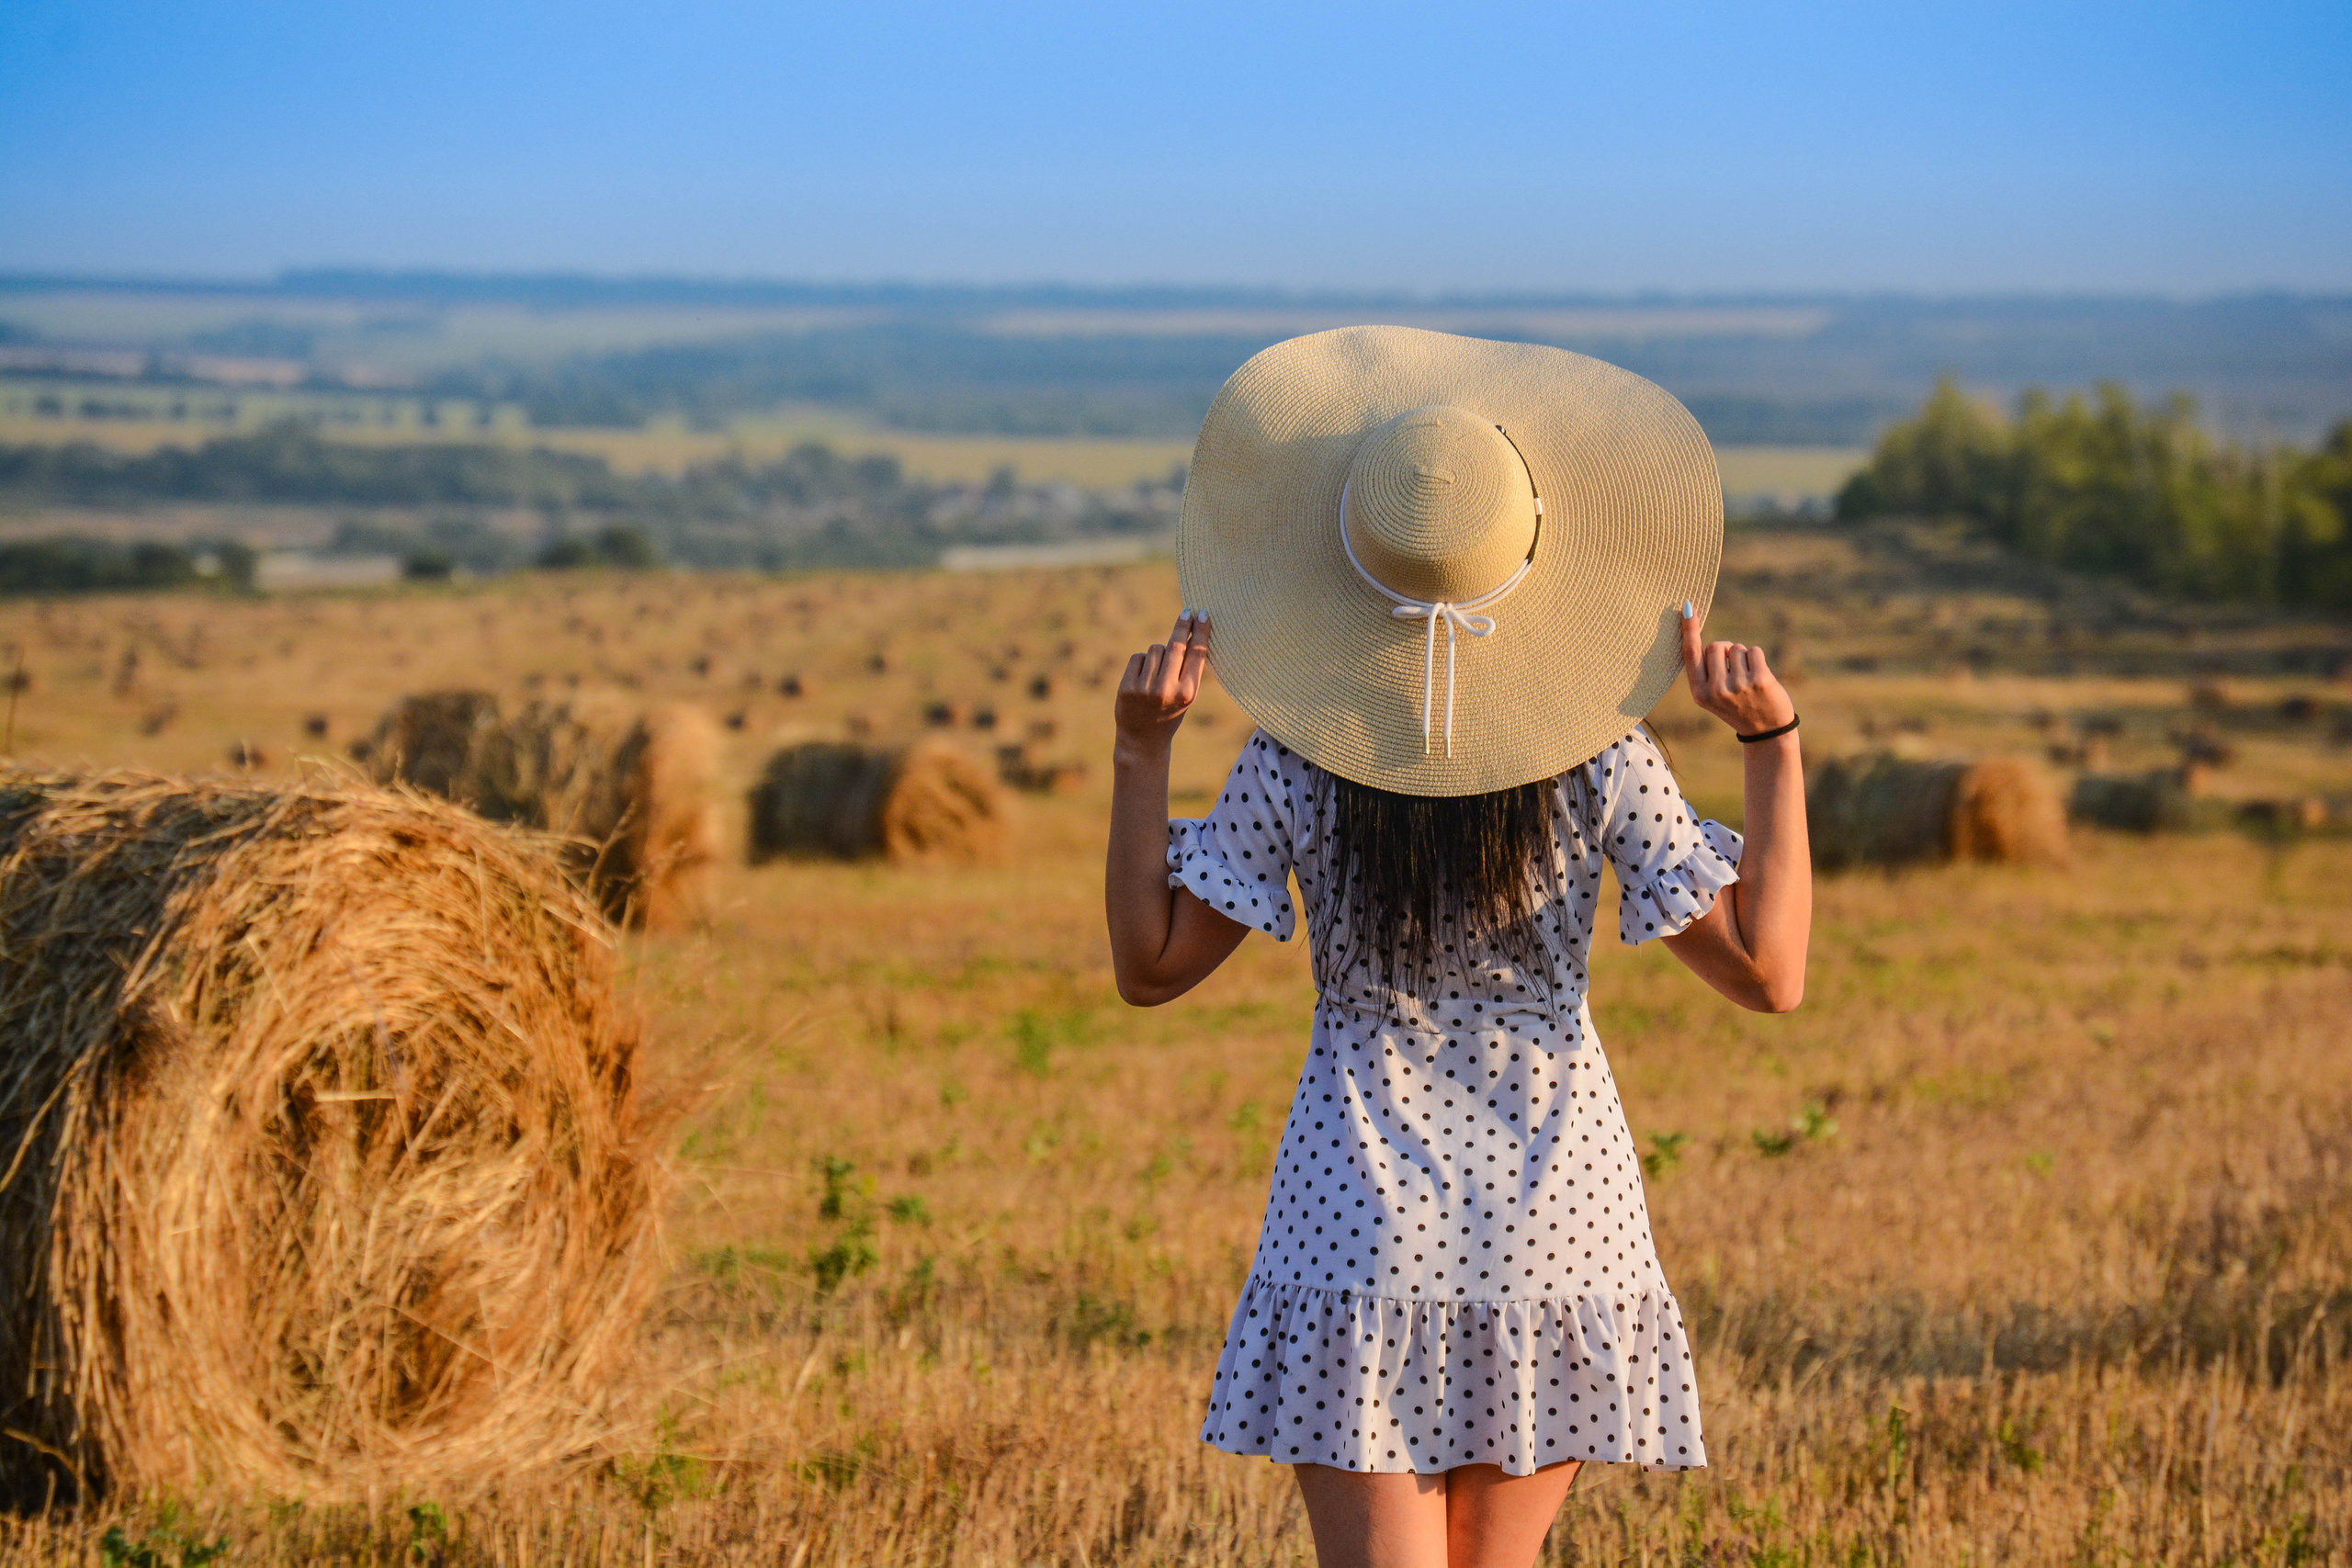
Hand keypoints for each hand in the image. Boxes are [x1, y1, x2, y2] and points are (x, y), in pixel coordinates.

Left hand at [1114, 609, 1209, 757]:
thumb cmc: (1169, 714)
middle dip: (1182, 626)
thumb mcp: (1186, 696)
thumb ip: (1188, 670)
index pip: (1196, 654)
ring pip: (1155, 649)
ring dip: (1158, 654)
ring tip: (1158, 674)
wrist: (1143, 741)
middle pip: (1176, 645)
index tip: (1203, 614)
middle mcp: (1167, 689)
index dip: (1200, 631)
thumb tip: (1191, 633)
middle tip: (1187, 612)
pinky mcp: (1127, 687)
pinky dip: (1142, 663)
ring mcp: (1145, 688)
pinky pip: (1139, 658)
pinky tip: (1143, 679)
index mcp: (1187, 692)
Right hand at [1679, 603, 1794, 736]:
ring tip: (1747, 679)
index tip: (1686, 606)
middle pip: (1716, 645)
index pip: (1691, 653)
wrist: (1766, 731)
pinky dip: (1757, 659)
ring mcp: (1738, 686)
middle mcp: (1716, 690)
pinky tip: (1759, 677)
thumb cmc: (1737, 707)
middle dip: (1726, 651)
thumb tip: (1708, 641)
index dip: (1689, 629)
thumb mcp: (1713, 696)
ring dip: (1743, 658)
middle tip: (1733, 673)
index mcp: (1700, 693)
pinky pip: (1753, 651)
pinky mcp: (1759, 680)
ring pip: (1736, 648)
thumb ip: (1706, 671)